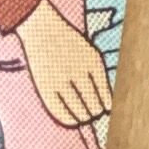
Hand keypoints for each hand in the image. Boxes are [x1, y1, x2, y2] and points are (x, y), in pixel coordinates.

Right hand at [20, 0, 111, 131]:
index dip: (107, 109)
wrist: (42, 29)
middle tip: (94, 116)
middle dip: (95, 113)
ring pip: (78, 112)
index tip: (105, 112)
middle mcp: (78, 73)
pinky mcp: (46, 88)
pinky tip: (73, 120)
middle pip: (94, 107)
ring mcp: (61, 81)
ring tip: (84, 118)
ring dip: (83, 118)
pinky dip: (69, 119)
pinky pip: (60, 112)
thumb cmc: (70, 44)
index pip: (105, 98)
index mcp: (93, 64)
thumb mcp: (90, 55)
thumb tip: (107, 107)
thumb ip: (100, 79)